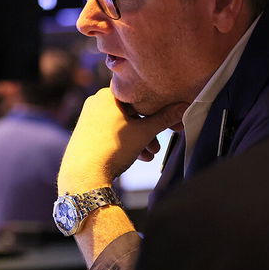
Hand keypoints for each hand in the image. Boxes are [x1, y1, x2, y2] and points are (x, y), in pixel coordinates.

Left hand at [58, 88, 188, 193]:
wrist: (83, 175)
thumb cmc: (112, 149)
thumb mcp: (144, 132)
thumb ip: (165, 119)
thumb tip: (184, 107)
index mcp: (108, 95)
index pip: (138, 95)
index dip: (157, 109)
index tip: (169, 121)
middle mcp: (96, 102)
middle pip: (131, 112)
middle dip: (149, 129)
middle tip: (160, 144)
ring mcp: (89, 118)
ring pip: (122, 125)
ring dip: (140, 139)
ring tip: (151, 154)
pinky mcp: (86, 134)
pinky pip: (111, 134)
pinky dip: (126, 143)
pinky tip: (138, 157)